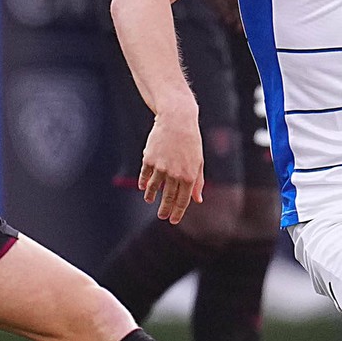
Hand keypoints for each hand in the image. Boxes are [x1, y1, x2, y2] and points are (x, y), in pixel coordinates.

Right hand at [138, 105, 203, 223]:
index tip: (173, 220)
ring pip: (153, 188)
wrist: (177, 120)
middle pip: (168, 197)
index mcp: (189, 176)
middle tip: (162, 216)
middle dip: (164, 209)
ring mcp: (160, 167)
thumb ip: (198, 182)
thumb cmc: (191, 141)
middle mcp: (174, 174)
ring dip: (151, 196)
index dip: (177, 212)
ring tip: (149, 200)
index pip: (182, 200)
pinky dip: (143, 183)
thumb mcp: (199, 161)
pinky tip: (143, 187)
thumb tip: (197, 200)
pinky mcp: (149, 159)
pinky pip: (145, 176)